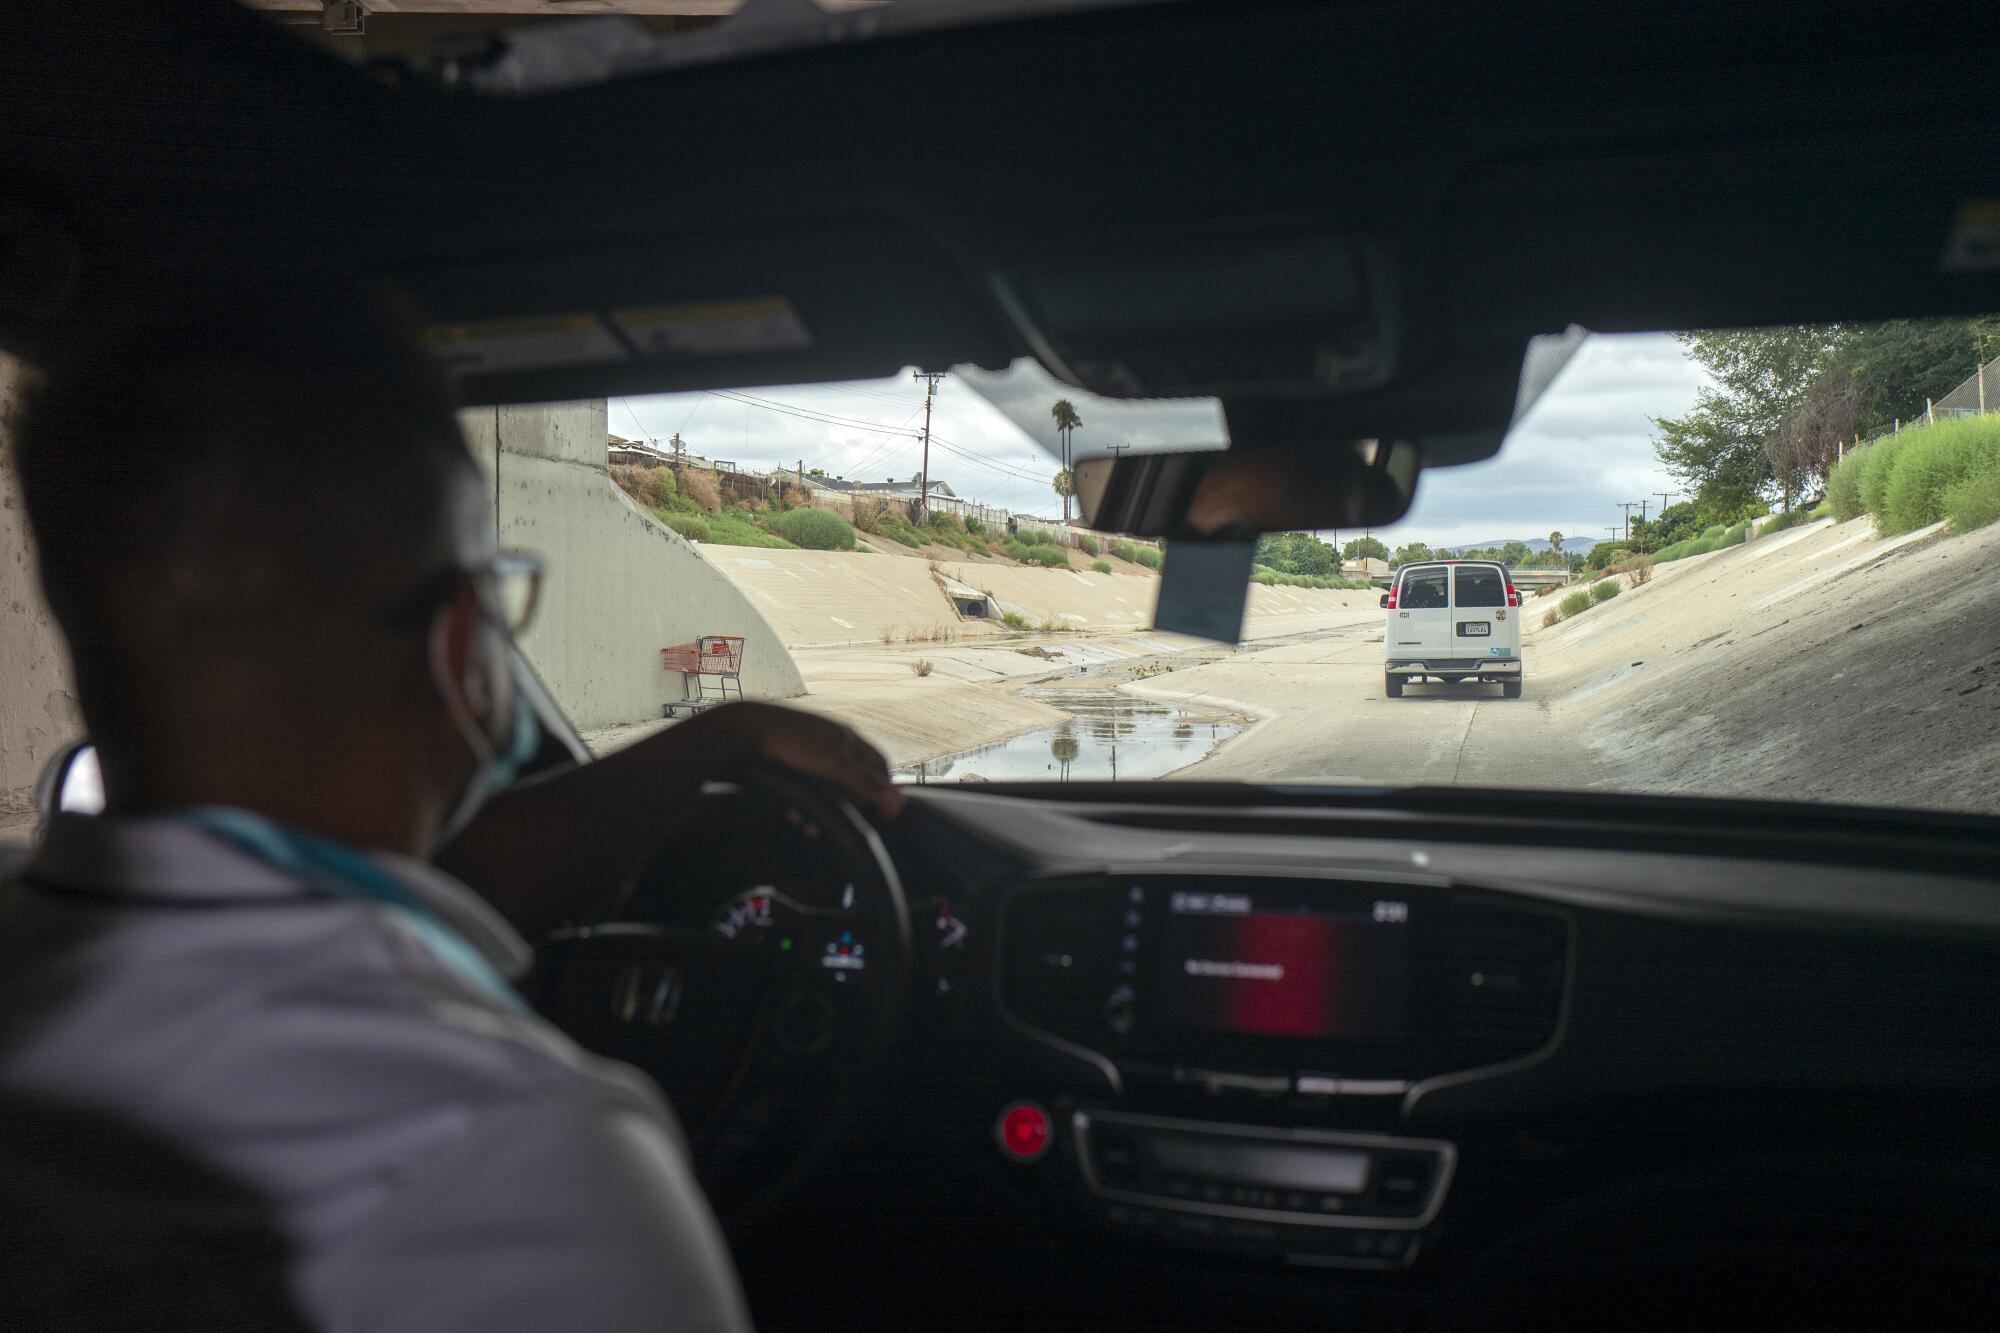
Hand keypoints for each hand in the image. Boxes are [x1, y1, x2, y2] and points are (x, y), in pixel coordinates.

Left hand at [708, 702, 904, 820]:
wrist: (745, 728)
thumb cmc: (793, 743)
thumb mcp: (834, 768)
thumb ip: (866, 786)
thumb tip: (899, 803)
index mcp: (849, 738)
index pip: (879, 766)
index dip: (882, 790)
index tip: (879, 815)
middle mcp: (832, 740)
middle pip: (853, 778)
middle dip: (845, 805)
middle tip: (836, 825)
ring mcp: (810, 746)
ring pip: (826, 784)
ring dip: (820, 807)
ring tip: (806, 825)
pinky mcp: (788, 755)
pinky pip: (803, 784)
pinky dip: (801, 800)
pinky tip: (790, 812)